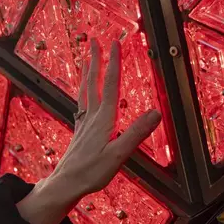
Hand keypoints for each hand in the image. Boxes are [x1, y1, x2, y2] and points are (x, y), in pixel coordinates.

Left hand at [16, 39, 161, 223]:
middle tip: (94, 40)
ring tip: (87, 57)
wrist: (66, 184)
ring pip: (85, 90)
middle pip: (94, 82)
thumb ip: (137, 133)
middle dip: (96, 59)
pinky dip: (83, 91)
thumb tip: (156, 113)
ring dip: (88, 71)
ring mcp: (84, 122)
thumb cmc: (91, 172)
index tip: (115, 44)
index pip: (111, 85)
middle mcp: (92, 116)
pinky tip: (84, 92)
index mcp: (104, 119)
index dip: (114, 63)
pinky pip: (82, 103)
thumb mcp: (119, 155)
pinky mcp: (80, 130)